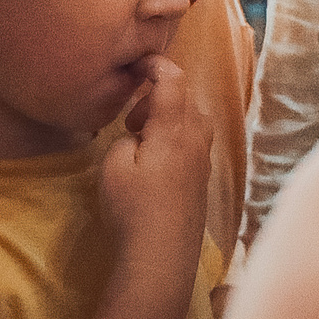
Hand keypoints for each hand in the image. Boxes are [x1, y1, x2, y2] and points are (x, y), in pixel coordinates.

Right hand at [98, 57, 210, 262]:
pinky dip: (176, 137)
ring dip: (168, 118)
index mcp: (175, 128)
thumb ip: (126, 138)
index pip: (173, 80)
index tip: (136, 65)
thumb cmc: (133, 207)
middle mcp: (196, 139)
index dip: (156, 64)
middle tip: (131, 121)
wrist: (162, 254)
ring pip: (193, 120)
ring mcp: (203, 160)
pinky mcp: (203, 179)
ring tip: (142, 141)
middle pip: (185, 98)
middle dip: (157, 96)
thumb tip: (138, 136)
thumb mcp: (114, 165)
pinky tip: (155, 162)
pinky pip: (194, 141)